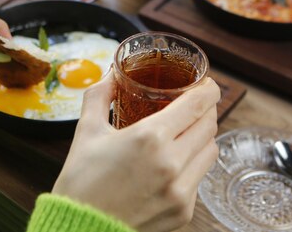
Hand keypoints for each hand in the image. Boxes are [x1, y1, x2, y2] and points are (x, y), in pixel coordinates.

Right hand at [52, 73, 220, 231]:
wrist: (81, 230)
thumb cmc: (81, 182)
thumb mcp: (87, 131)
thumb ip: (100, 95)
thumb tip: (112, 73)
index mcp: (150, 137)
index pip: (198, 104)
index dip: (207, 89)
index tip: (205, 84)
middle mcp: (172, 163)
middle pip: (209, 125)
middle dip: (204, 110)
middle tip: (192, 105)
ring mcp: (181, 190)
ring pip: (210, 151)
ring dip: (202, 137)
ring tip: (185, 133)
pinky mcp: (184, 211)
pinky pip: (199, 178)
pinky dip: (192, 165)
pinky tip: (174, 163)